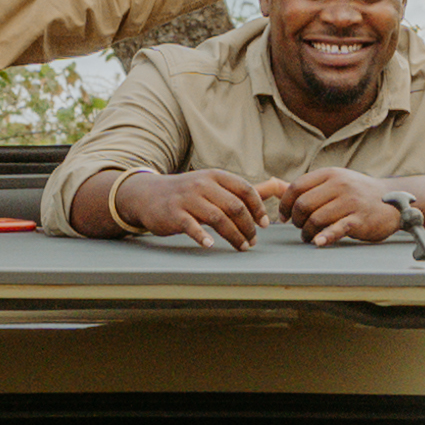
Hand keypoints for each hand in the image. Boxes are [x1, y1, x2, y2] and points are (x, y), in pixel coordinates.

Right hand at [89, 168, 268, 249]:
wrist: (149, 195)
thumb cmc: (187, 193)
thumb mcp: (212, 184)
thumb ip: (240, 189)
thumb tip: (276, 187)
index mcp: (216, 176)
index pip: (245, 189)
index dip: (258, 208)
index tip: (264, 224)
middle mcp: (203, 185)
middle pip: (234, 206)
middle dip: (248, 226)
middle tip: (252, 241)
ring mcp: (188, 199)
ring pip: (218, 218)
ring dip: (234, 235)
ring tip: (241, 247)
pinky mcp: (174, 213)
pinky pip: (192, 226)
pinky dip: (202, 236)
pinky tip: (210, 245)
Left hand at [276, 166, 406, 246]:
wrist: (392, 200)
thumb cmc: (357, 193)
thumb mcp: (334, 182)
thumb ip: (308, 186)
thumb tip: (274, 187)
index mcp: (329, 175)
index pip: (296, 187)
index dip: (284, 204)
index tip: (283, 217)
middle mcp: (339, 185)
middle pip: (303, 205)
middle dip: (296, 220)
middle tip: (299, 228)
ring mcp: (350, 202)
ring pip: (316, 219)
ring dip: (307, 232)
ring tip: (310, 237)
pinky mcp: (359, 219)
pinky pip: (337, 229)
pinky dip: (325, 237)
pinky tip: (319, 242)